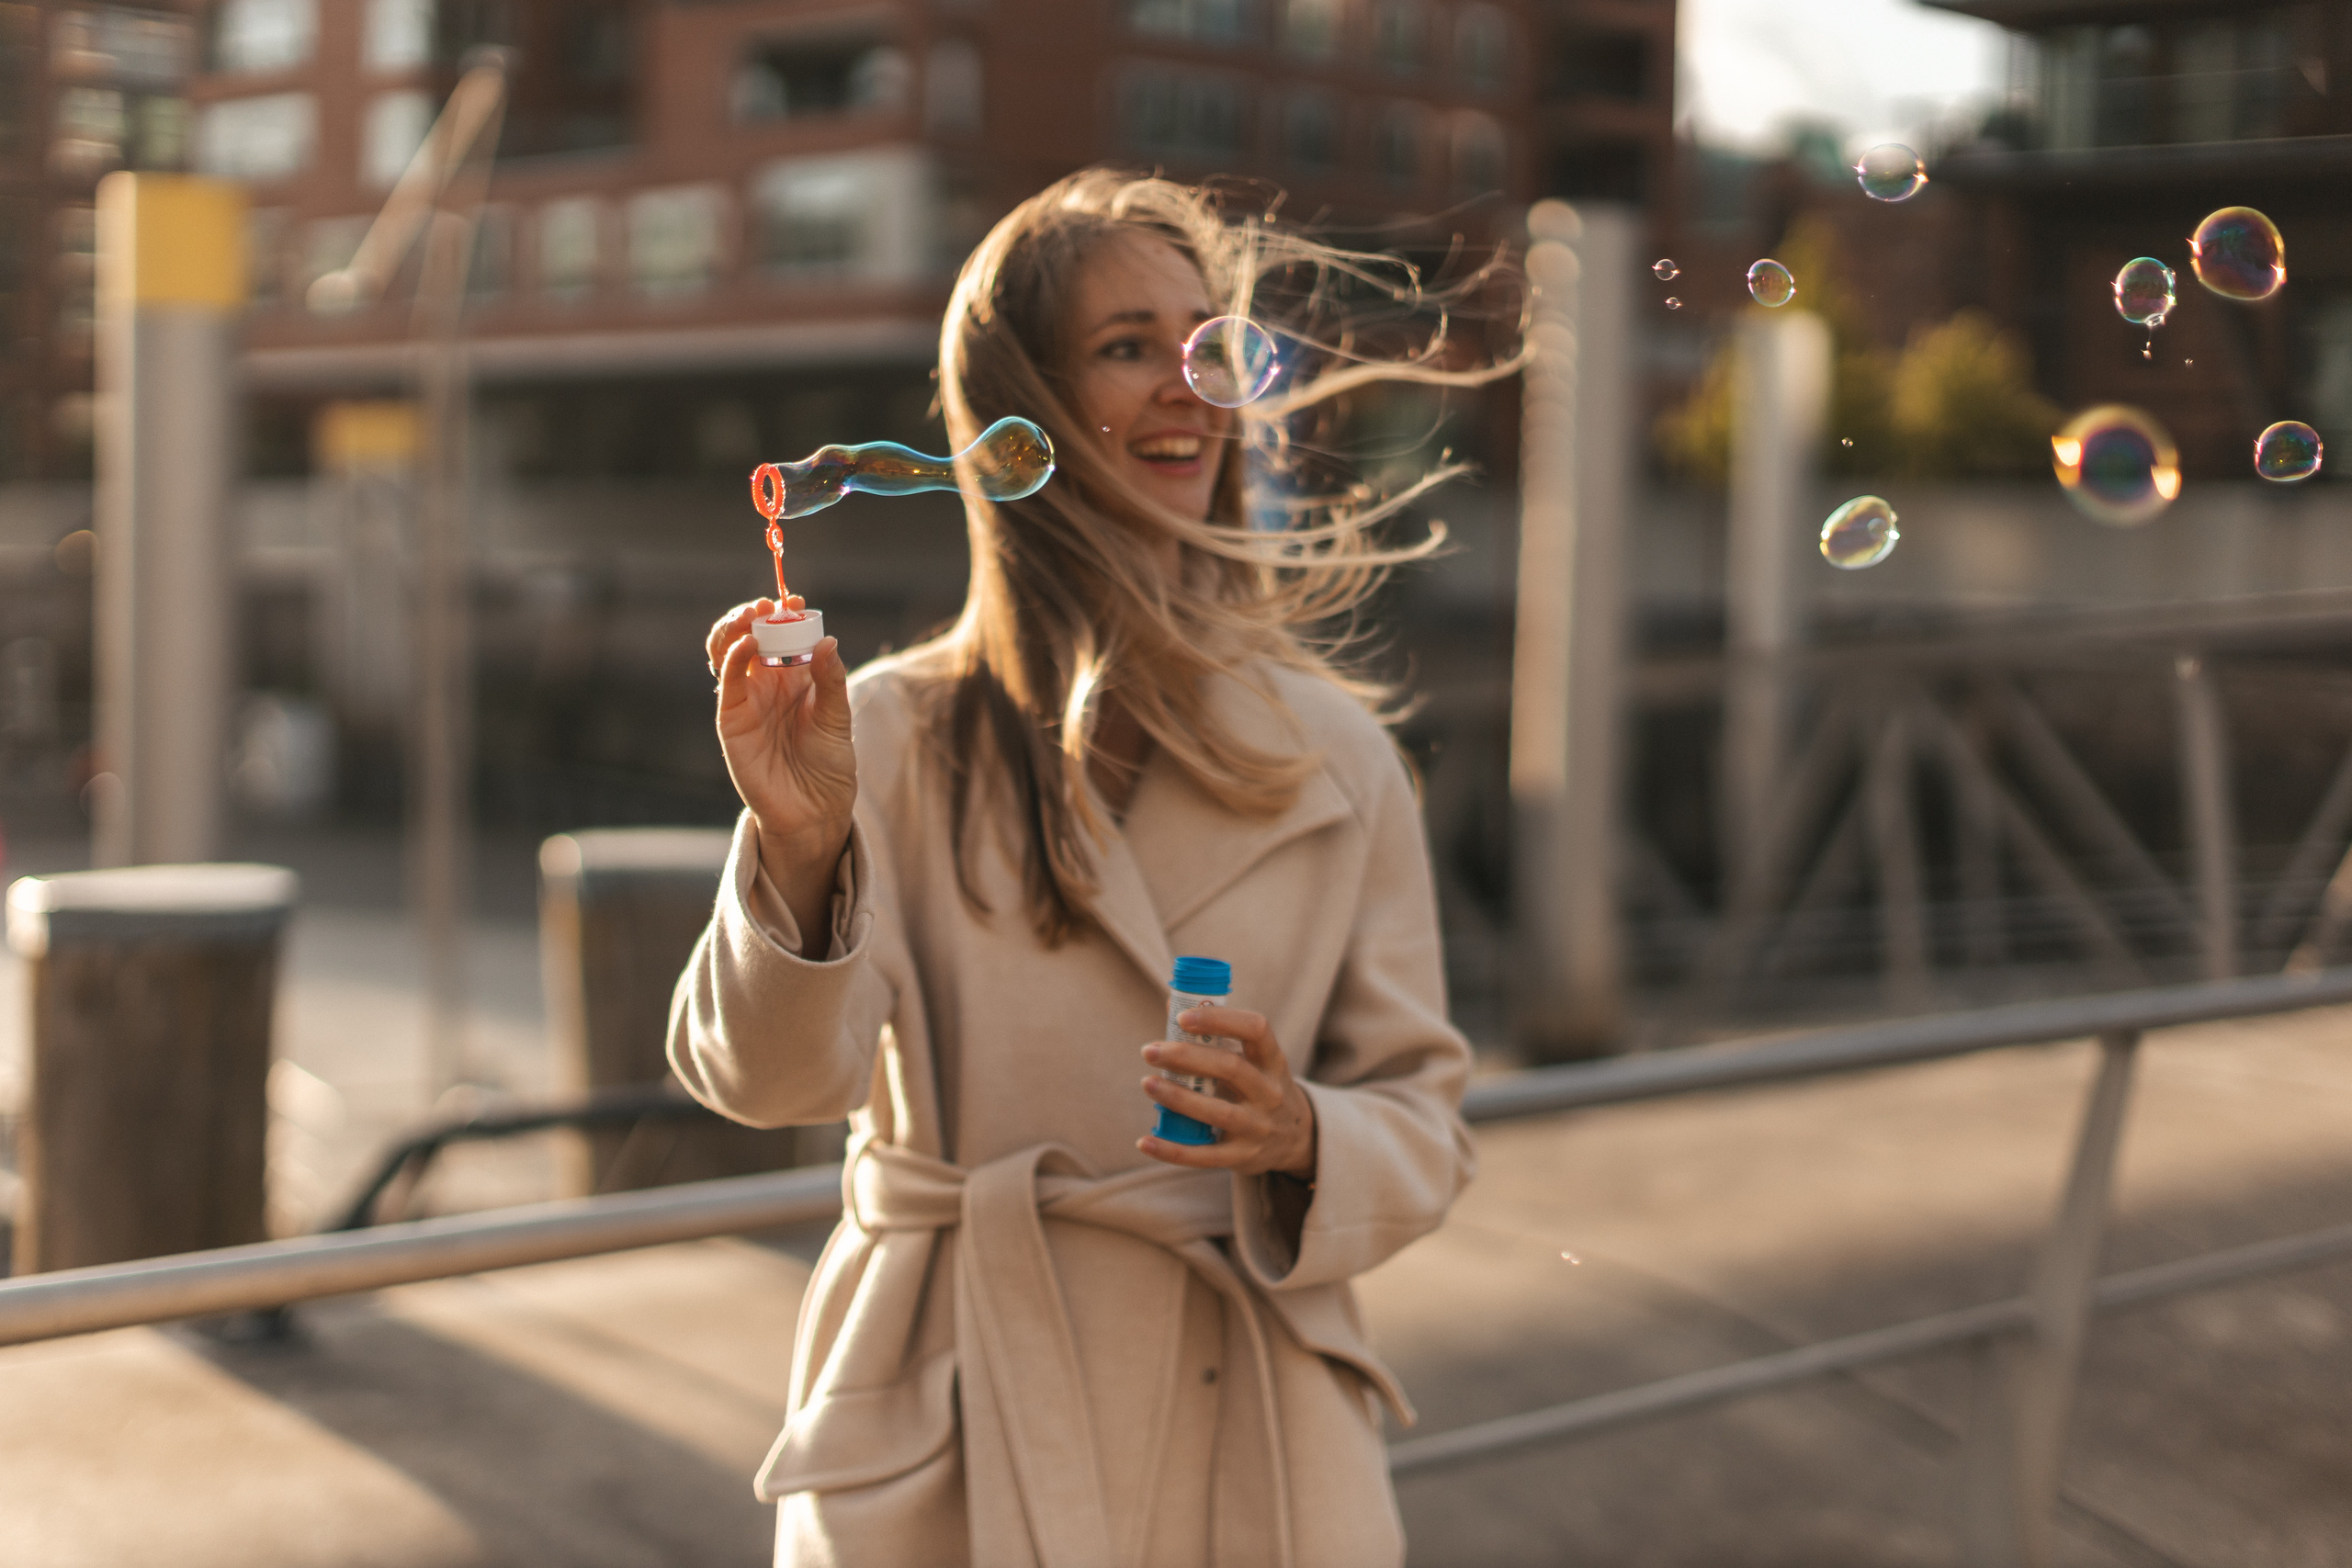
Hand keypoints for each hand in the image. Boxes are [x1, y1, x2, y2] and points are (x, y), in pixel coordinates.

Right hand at [707, 597, 856, 946]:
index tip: (798, 600)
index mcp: (793, 677)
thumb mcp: (839, 719)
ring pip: (727, 652)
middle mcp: (765, 683)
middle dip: (752, 614)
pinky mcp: (731, 720)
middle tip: (768, 604)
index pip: (780, 633)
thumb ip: (831, 680)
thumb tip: (827, 640)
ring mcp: (745, 700)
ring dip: (735, 628)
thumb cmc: (829, 765)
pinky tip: (748, 644)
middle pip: (746, 635)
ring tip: (753, 615)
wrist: (815, 810)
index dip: (785, 612)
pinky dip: (733, 658)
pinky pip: (726, 682)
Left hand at [1138, 1007, 1317, 1178]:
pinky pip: (1204, 1156)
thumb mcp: (1252, 1061)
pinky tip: (1145, 1142)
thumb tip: (1172, 1004)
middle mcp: (1270, 1092)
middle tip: (1150, 1051)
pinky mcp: (1242, 1157)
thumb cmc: (1258, 1088)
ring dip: (1178, 1097)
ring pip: (1217, 1112)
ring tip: (1147, 1083)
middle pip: (1231, 1068)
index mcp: (1272, 1061)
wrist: (1294, 1140)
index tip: (1183, 1018)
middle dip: (1186, 1057)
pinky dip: (1172, 1150)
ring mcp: (1258, 1127)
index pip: (1256, 1029)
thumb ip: (1216, 1036)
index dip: (1219, 1019)